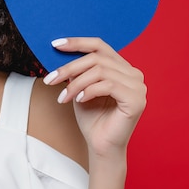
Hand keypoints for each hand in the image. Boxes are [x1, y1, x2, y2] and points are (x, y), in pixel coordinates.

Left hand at [42, 37, 146, 158]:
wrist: (101, 146)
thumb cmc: (92, 118)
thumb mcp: (79, 88)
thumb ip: (76, 71)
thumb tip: (61, 53)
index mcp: (122, 68)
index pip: (99, 46)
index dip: (77, 42)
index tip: (54, 45)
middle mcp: (133, 73)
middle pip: (96, 58)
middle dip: (69, 68)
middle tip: (50, 79)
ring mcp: (138, 86)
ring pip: (100, 71)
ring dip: (76, 83)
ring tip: (64, 97)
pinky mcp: (137, 99)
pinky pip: (107, 85)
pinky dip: (88, 91)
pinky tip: (79, 100)